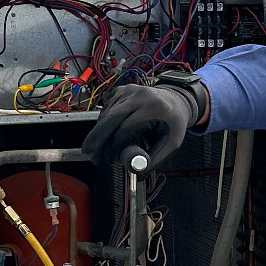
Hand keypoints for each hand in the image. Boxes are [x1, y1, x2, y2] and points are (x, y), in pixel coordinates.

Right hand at [81, 82, 202, 167]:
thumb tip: (137, 175)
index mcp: (153, 108)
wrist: (176, 101)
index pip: (125, 128)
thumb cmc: (173, 124)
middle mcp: (139, 96)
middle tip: (90, 154)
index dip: (114, 146)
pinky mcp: (120, 90)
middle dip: (97, 138)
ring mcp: (128, 90)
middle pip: (110, 118)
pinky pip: (106, 108)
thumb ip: (155, 160)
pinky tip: (110, 132)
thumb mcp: (172, 144)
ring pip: (106, 114)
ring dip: (100, 133)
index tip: (110, 160)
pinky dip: (104, 122)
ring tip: (105, 148)